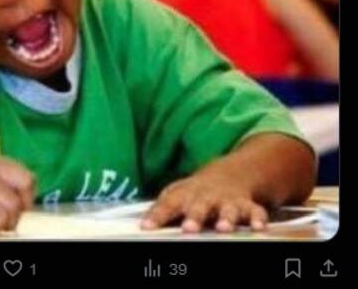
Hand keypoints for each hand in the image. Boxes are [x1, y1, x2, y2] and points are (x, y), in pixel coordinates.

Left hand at [141, 172, 268, 232]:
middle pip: (199, 207)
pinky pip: (255, 212)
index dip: (157, 216)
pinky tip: (259, 227)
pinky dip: (258, 218)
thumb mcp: (178, 196)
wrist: (231, 174)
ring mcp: (227, 201)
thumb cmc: (197, 192)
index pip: (168, 205)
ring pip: (228, 210)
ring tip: (223, 228)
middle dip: (194, 218)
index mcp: (185, 196)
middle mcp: (206, 198)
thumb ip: (162, 210)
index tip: (147, 227)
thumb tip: (143, 225)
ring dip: (226, 218)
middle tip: (188, 229)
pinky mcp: (247, 206)